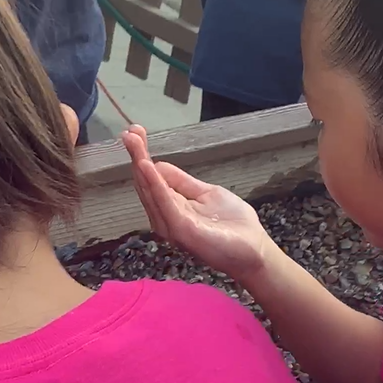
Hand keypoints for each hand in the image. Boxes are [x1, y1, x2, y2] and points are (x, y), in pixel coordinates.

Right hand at [123, 125, 274, 281]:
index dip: (142, 155)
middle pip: (146, 184)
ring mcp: (172, 225)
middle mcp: (166, 217)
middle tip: (128, 133)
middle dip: (137, 157)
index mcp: (172, 208)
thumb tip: (158, 165)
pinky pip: (165, 203)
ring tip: (133, 143)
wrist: (254, 250)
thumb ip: (182, 182)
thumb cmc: (233, 226)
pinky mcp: (182, 230)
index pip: (152, 179)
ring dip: (141, 166)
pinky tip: (147, 166)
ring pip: (151, 192)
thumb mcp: (206, 193)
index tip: (135, 132)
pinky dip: (155, 183)